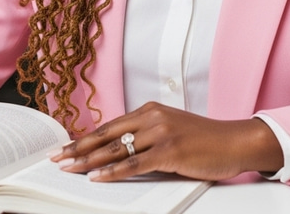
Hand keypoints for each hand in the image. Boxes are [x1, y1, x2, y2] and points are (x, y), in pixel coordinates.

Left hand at [50, 101, 282, 181]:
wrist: (234, 141)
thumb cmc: (204, 140)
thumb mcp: (171, 130)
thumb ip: (146, 136)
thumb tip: (116, 152)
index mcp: (151, 110)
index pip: (110, 125)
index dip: (85, 137)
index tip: (64, 146)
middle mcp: (152, 117)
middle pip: (107, 134)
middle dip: (78, 148)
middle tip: (55, 158)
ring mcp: (161, 133)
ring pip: (116, 149)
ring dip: (89, 160)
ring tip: (68, 168)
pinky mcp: (170, 151)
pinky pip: (134, 164)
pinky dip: (113, 172)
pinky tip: (96, 178)